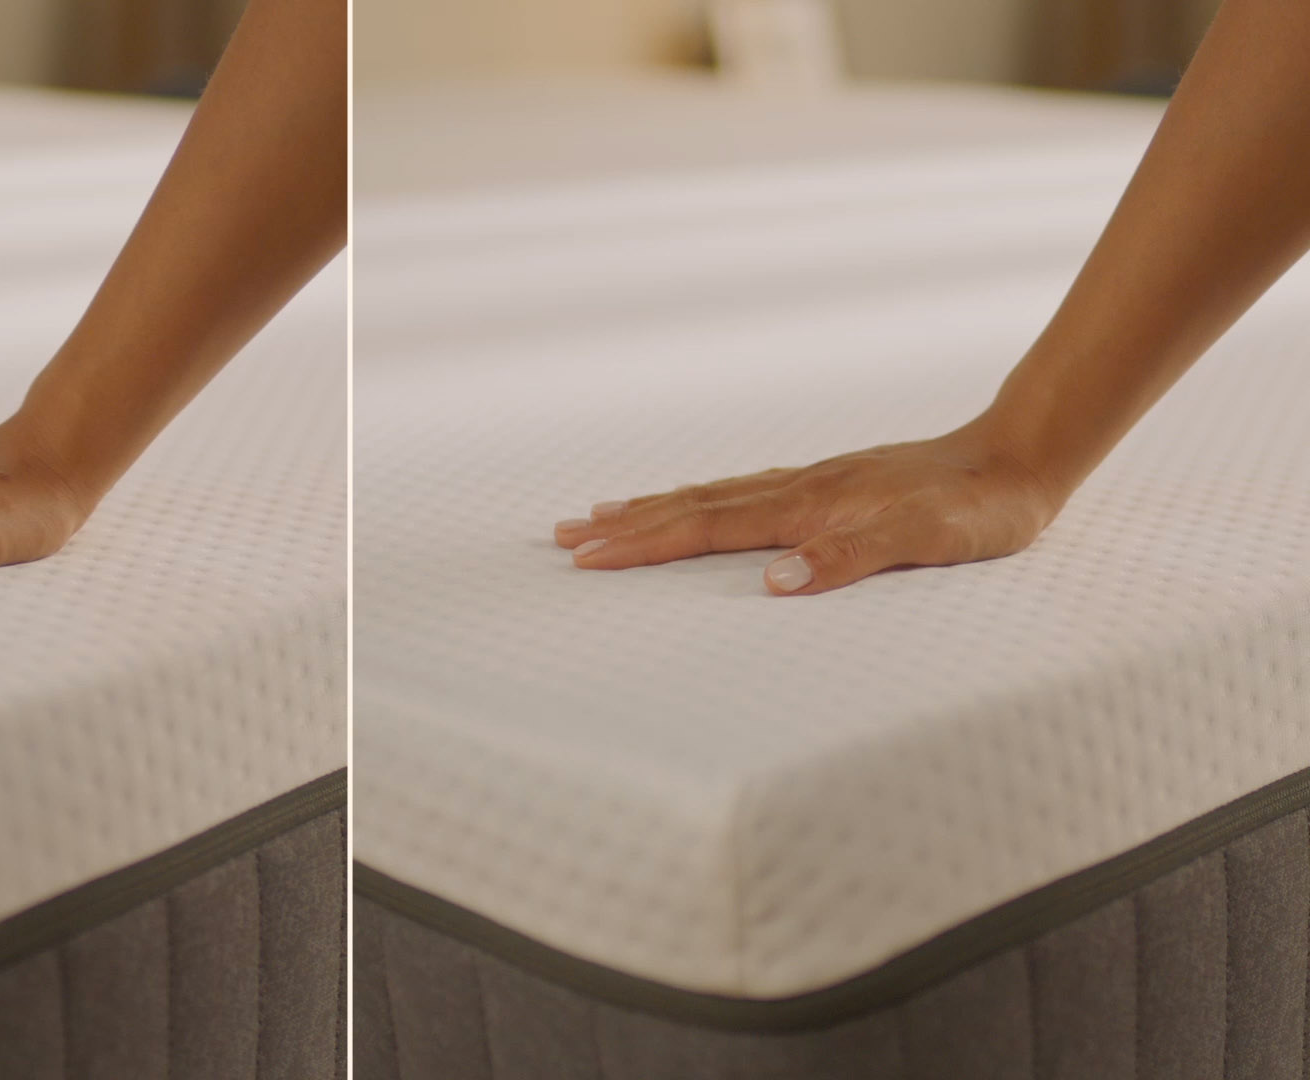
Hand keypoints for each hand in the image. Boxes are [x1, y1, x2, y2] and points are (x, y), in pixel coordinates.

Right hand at [552, 420, 1067, 594]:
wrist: (1021, 457)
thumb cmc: (981, 509)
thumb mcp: (929, 540)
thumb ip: (853, 556)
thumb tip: (774, 582)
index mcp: (811, 507)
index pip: (709, 528)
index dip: (646, 543)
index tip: (589, 554)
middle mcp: (799, 490)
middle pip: (693, 507)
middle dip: (625, 524)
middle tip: (563, 535)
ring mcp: (810, 483)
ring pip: (711, 497)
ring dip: (651, 508)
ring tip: (598, 512)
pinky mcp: (828, 485)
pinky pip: (741, 494)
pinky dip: (699, 501)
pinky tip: (692, 503)